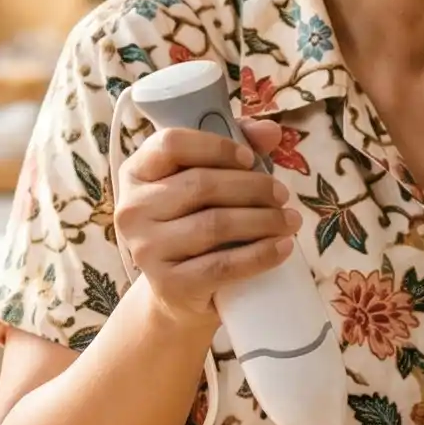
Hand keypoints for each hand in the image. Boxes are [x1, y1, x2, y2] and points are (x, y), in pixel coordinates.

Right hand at [113, 120, 300, 325]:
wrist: (176, 293)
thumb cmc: (194, 223)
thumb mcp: (206, 181)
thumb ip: (237, 148)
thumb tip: (271, 131)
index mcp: (136, 173)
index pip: (170, 144)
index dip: (216, 146)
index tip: (250, 158)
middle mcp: (132, 210)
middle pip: (200, 185)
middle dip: (253, 187)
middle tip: (283, 194)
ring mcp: (146, 250)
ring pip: (214, 225)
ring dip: (263, 220)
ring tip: (291, 220)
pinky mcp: (169, 284)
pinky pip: (222, 265)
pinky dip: (260, 255)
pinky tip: (284, 247)